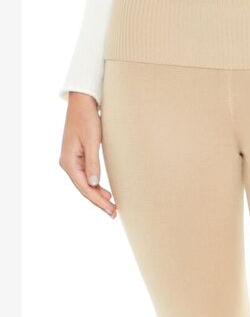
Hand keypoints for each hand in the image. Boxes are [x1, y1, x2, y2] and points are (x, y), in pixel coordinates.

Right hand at [59, 92, 117, 217]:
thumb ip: (93, 163)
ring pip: (85, 184)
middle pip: (84, 188)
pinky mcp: (78, 157)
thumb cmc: (87, 118)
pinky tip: (104, 192)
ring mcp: (72, 160)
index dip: (98, 200)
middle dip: (98, 202)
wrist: (82, 103)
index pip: (84, 187)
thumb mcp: (92, 141)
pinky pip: (86, 176)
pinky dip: (95, 186)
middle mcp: (68, 163)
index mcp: (68, 161)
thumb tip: (94, 184)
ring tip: (111, 206)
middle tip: (114, 214)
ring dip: (97, 195)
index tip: (111, 209)